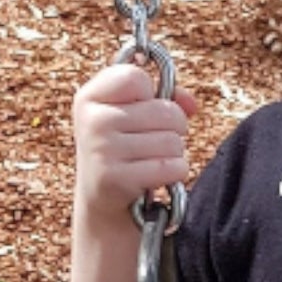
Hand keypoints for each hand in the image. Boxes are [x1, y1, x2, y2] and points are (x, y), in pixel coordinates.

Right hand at [72, 63, 197, 215]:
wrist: (102, 203)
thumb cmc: (124, 151)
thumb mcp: (131, 116)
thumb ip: (163, 98)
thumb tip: (192, 104)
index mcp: (89, 98)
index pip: (136, 77)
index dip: (152, 94)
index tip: (143, 109)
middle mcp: (93, 121)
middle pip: (164, 111)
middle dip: (173, 128)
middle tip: (156, 142)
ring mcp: (102, 150)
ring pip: (172, 141)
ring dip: (174, 154)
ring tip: (154, 161)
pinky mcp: (116, 180)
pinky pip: (172, 167)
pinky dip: (175, 173)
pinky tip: (158, 178)